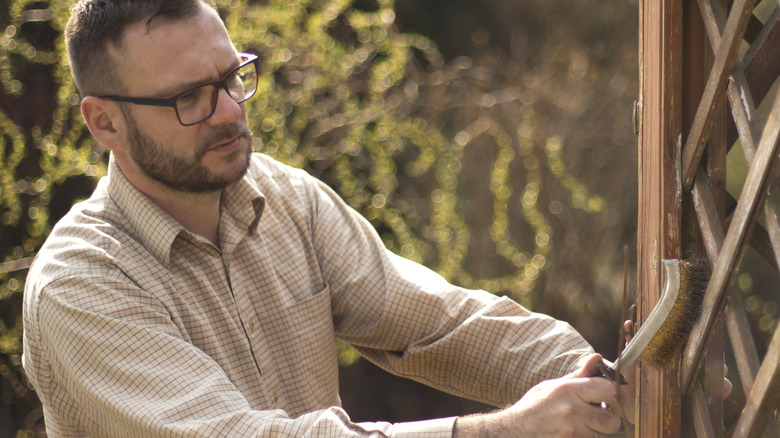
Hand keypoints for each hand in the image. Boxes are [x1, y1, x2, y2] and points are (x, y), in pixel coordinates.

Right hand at [454, 354, 621, 436]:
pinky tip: (573, 433)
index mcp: (568, 390)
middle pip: (613, 420)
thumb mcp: (552, 386)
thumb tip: (597, 358)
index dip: (613, 396)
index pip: (609, 390)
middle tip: (599, 417)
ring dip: (596, 432)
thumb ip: (578, 375)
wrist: (513, 431)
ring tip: (581, 426)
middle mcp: (572, 410)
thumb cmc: (533, 407)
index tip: (608, 400)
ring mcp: (572, 431)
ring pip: (603, 435)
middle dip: (609, 420)